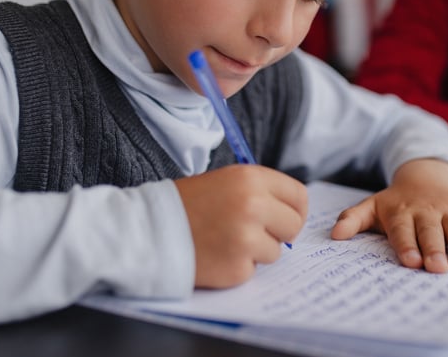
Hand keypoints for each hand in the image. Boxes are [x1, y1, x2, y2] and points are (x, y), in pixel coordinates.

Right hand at [174, 164, 306, 287]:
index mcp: (250, 178)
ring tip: (226, 240)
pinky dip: (238, 266)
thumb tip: (291, 210)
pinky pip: (253, 270)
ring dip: (256, 251)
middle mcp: (253, 205)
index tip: (287, 218)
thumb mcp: (226, 181)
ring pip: (275, 251)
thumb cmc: (188, 204)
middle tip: (257, 233)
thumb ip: (259, 191)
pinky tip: (216, 254)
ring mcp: (246, 238)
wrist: (149, 229)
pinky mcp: (237, 267)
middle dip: (279, 232)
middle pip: (293, 225)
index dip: (295, 209)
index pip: (298, 196)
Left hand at [330, 159, 447, 272]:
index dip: (407, 245)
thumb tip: (334, 235)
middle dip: (435, 249)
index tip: (410, 261)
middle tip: (438, 267)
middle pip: (431, 231)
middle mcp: (426, 211)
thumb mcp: (371, 206)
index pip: (403, 230)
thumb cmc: (395, 201)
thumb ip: (353, 219)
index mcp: (401, 212)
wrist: (423, 175)